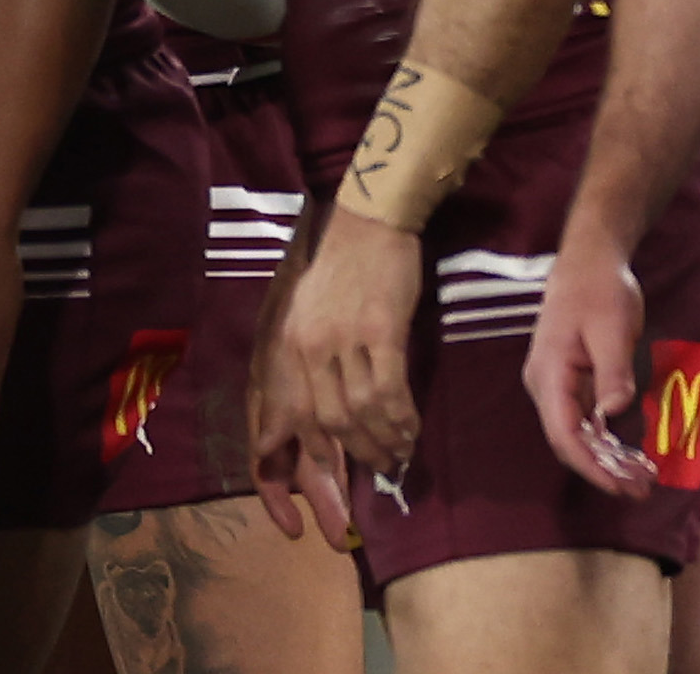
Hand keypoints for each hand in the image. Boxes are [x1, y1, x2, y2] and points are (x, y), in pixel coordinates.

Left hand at [273, 207, 423, 472]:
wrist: (368, 224)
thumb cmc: (342, 271)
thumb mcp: (308, 315)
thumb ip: (310, 360)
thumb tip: (326, 412)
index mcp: (288, 342)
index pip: (292, 411)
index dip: (308, 450)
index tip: (324, 475)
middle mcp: (309, 345)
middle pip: (330, 420)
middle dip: (357, 453)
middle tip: (382, 467)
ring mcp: (344, 338)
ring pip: (362, 410)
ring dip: (385, 440)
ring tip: (402, 454)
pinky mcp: (381, 331)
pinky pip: (390, 390)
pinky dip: (402, 417)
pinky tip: (411, 429)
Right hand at [524, 236, 657, 496]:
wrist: (588, 264)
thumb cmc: (599, 292)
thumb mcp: (612, 328)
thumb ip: (613, 370)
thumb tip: (615, 412)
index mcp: (549, 372)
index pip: (563, 431)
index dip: (590, 464)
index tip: (619, 486)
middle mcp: (545, 383)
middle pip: (566, 439)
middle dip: (600, 469)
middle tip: (640, 491)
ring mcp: (555, 383)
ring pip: (574, 433)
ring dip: (604, 459)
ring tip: (639, 480)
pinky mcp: (569, 381)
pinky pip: (582, 420)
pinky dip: (604, 441)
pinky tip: (627, 454)